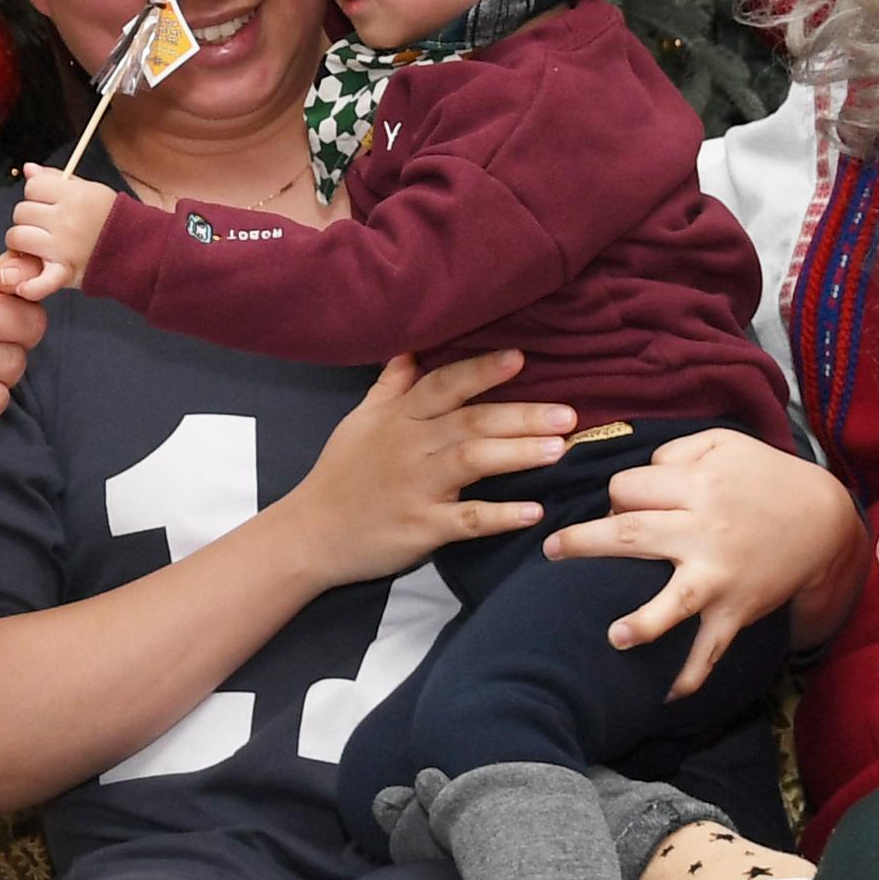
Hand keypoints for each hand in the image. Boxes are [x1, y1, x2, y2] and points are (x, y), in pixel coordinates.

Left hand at [1, 164, 115, 298]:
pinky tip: (26, 283)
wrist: (139, 250)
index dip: (37, 193)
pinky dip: (28, 285)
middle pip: (21, 212)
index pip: (32, 186)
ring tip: (40, 245)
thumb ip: (56, 178)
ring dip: (24, 243)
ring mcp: (62, 248)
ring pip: (17, 238)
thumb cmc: (113, 219)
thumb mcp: (90, 190)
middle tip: (45, 225)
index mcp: (74, 196)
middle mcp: (66, 220)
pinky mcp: (63, 273)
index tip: (48, 201)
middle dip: (30, 217)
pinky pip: (35, 282)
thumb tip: (29, 169)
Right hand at [270, 351, 578, 587]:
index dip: (481, 370)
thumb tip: (411, 346)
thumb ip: (391, 384)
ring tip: (559, 449)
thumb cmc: (341, 474)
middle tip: (567, 413)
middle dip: (521, 415)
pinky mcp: (421, 527)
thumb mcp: (360, 421)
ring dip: (518, 455)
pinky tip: (534, 513)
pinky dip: (501, 516)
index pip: (444, 385)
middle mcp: (410, 446)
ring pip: (472, 462)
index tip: (520, 357)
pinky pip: (467, 520)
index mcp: (399, 417)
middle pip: (471, 422)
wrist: (311, 533)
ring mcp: (416, 488)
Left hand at [540, 431, 866, 699]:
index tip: (619, 505)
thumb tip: (632, 481)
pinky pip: (711, 649)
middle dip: (584, 543)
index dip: (616, 495)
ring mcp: (719, 576)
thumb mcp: (722, 444)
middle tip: (551, 550)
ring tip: (613, 637)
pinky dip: (690, 677)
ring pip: (673, 602)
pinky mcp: (735, 611)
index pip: (629, 489)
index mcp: (696, 487)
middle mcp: (703, 531)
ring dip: (641, 622)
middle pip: (631, 535)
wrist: (823, 521)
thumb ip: (674, 453)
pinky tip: (664, 695)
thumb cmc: (764, 478)